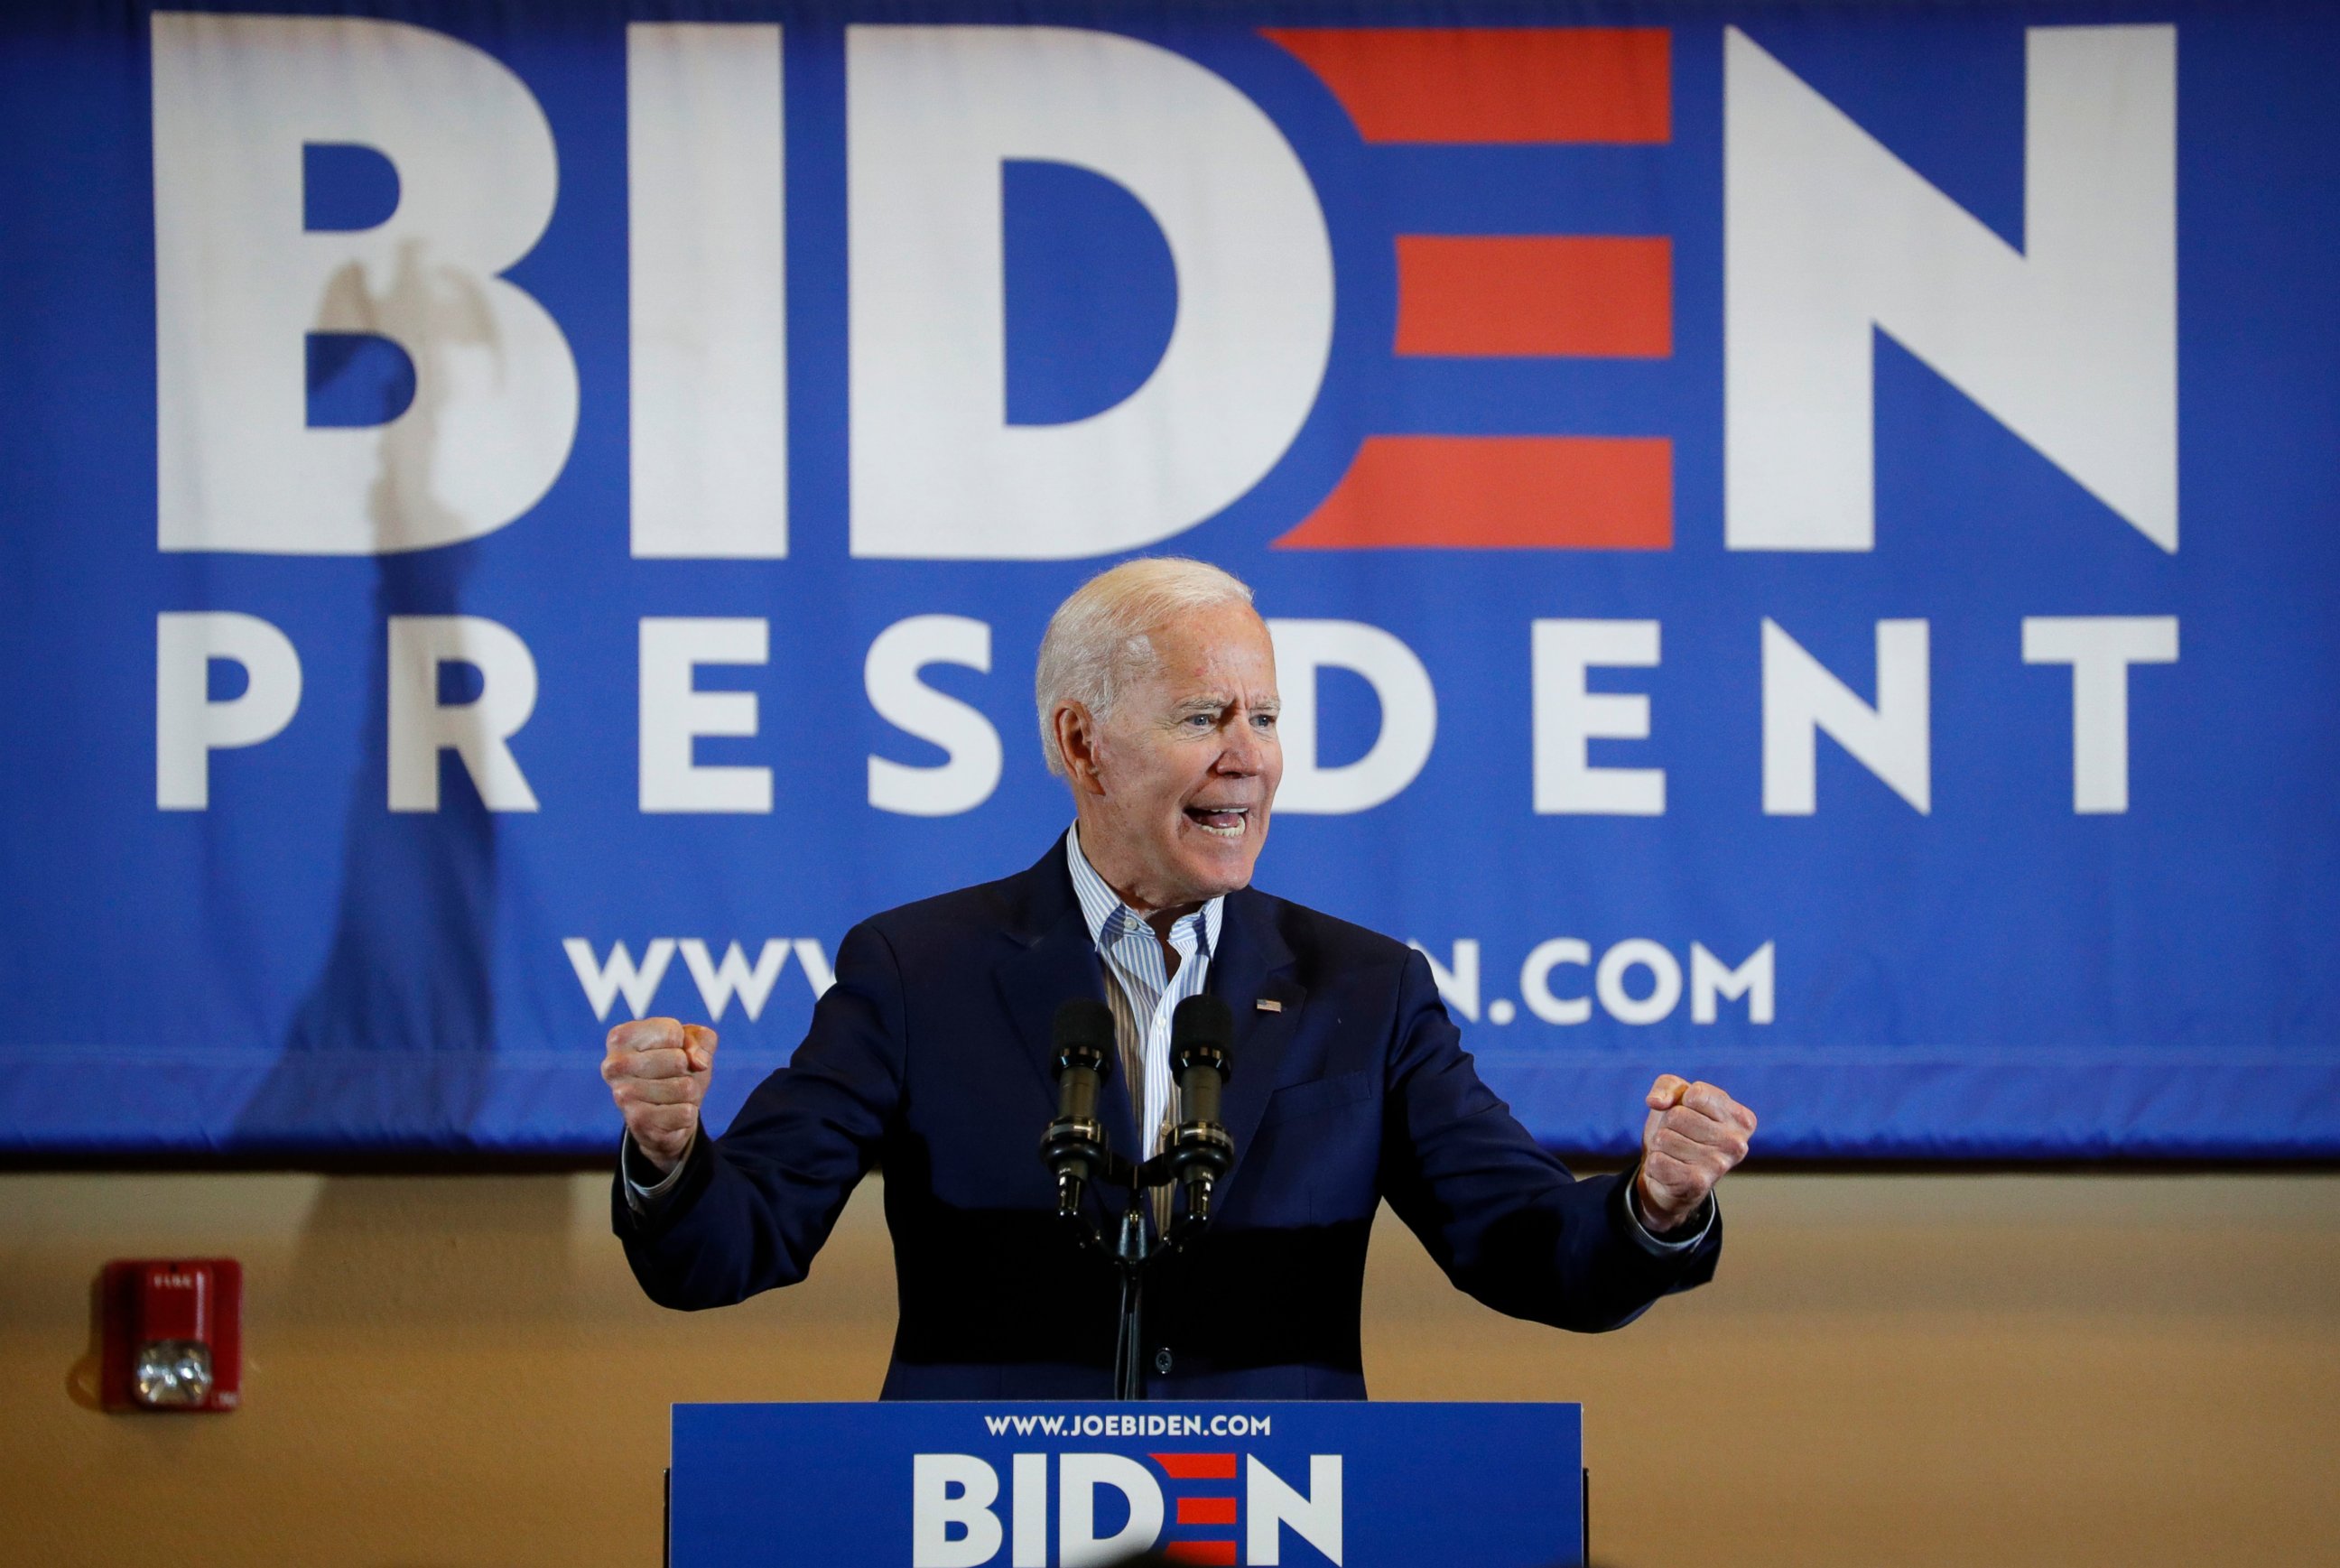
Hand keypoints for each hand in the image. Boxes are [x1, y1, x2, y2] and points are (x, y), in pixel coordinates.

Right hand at [601, 1017, 716, 1173]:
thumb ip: (701, 1040)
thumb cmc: (675, 1069)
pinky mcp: (637, 1122)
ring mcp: (622, 1095)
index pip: (672, 1033)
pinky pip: (686, 1112)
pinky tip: (671, 1113)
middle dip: (687, 1070)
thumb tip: (699, 1062)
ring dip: (689, 1093)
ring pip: (685, 1087)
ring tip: (673, 1095)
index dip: (684, 1044)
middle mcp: (613, 1065)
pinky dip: (688, 1113)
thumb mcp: (691, 1043)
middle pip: (678, 1060)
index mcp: (620, 1037)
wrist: (664, 1116)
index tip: (672, 1051)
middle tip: (674, 1077)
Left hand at [1636, 1074, 1755, 1233]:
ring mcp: (1719, 1166)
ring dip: (1660, 1145)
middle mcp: (1736, 1144)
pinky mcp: (1697, 1184)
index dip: (1682, 1101)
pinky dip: (1654, 1163)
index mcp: (1741, 1119)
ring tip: (1675, 1154)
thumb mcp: (1677, 1097)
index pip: (1696, 1094)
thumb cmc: (1680, 1129)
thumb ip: (1667, 1086)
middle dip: (1668, 1124)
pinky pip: (1657, 1161)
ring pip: (1664, 1138)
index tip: (1691, 1113)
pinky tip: (1670, 1169)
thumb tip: (1655, 1102)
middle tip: (1680, 1137)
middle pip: (1677, 1115)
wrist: (1673, 1178)